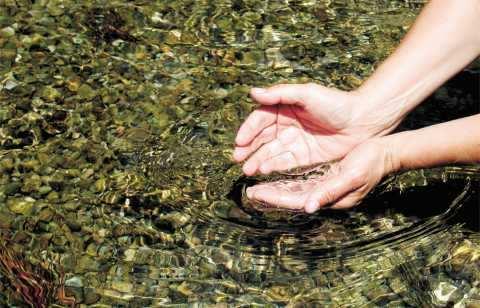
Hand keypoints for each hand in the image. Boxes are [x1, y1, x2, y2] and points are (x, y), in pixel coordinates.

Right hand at [233, 83, 394, 175]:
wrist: (363, 121)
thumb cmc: (335, 103)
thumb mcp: (306, 94)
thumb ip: (280, 94)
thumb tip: (253, 92)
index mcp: (285, 108)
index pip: (260, 119)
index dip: (248, 130)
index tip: (239, 141)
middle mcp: (287, 125)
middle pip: (262, 138)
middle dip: (248, 148)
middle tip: (237, 158)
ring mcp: (295, 141)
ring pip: (271, 152)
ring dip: (258, 160)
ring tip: (247, 169)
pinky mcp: (305, 156)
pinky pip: (285, 162)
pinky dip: (273, 166)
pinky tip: (263, 170)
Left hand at [245, 139, 396, 211]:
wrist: (386, 153)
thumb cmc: (371, 164)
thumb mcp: (351, 176)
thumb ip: (330, 191)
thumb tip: (309, 207)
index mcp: (330, 197)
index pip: (296, 200)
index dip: (275, 198)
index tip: (256, 193)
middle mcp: (325, 195)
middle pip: (293, 198)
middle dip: (272, 195)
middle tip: (251, 192)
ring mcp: (326, 188)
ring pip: (296, 191)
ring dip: (277, 190)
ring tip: (258, 186)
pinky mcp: (327, 178)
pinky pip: (303, 182)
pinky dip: (288, 181)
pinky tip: (278, 177)